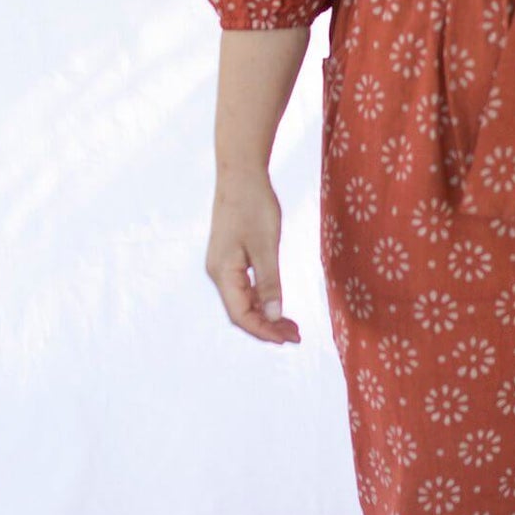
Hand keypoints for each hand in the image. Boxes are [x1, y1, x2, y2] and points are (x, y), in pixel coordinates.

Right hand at [206, 170, 301, 343]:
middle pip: (241, 312)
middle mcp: (219, 273)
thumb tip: (271, 317)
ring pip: (243, 300)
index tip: (287, 340)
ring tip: (292, 325)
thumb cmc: (254, 206)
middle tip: (296, 335)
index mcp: (223, 273)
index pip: (241, 315)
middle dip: (267, 327)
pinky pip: (244, 287)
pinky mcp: (230, 257)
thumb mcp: (266, 246)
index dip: (263, 331)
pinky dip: (262, 299)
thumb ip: (269, 283)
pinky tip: (277, 304)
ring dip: (266, 315)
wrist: (241, 174)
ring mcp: (223, 265)